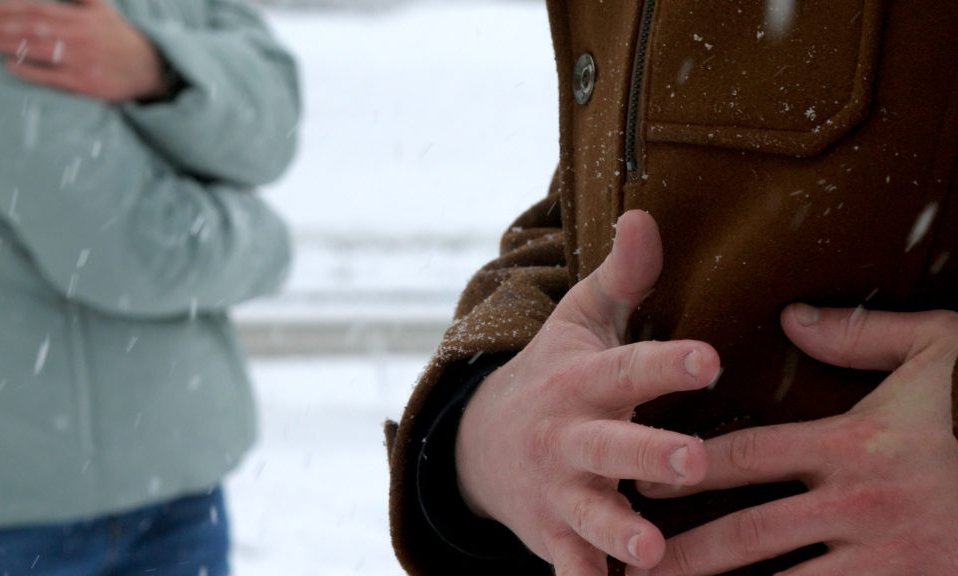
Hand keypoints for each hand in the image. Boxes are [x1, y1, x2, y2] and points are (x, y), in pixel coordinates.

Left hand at [0, 0, 167, 101]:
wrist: (150, 69)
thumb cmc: (120, 38)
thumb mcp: (101, 8)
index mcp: (81, 17)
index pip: (36, 8)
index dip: (7, 8)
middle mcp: (80, 37)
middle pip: (31, 28)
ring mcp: (82, 61)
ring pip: (37, 50)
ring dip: (7, 44)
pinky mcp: (85, 83)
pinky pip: (51, 76)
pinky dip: (28, 71)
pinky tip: (9, 65)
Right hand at [456, 210, 721, 574]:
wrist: (478, 446)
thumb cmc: (552, 376)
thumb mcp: (578, 322)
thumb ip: (621, 276)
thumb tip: (646, 213)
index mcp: (582, 382)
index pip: (628, 368)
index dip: (666, 364)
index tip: (709, 359)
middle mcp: (569, 438)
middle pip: (609, 446)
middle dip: (646, 455)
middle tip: (691, 461)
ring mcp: (558, 493)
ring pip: (590, 516)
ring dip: (619, 534)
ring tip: (653, 552)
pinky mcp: (553, 539)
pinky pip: (574, 570)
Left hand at [630, 306, 957, 575]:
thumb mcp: (941, 353)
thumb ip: (862, 335)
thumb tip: (791, 317)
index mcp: (852, 443)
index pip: (745, 456)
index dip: (687, 470)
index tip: (643, 485)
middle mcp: (857, 505)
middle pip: (747, 535)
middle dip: (686, 555)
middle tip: (634, 565)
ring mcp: (887, 558)